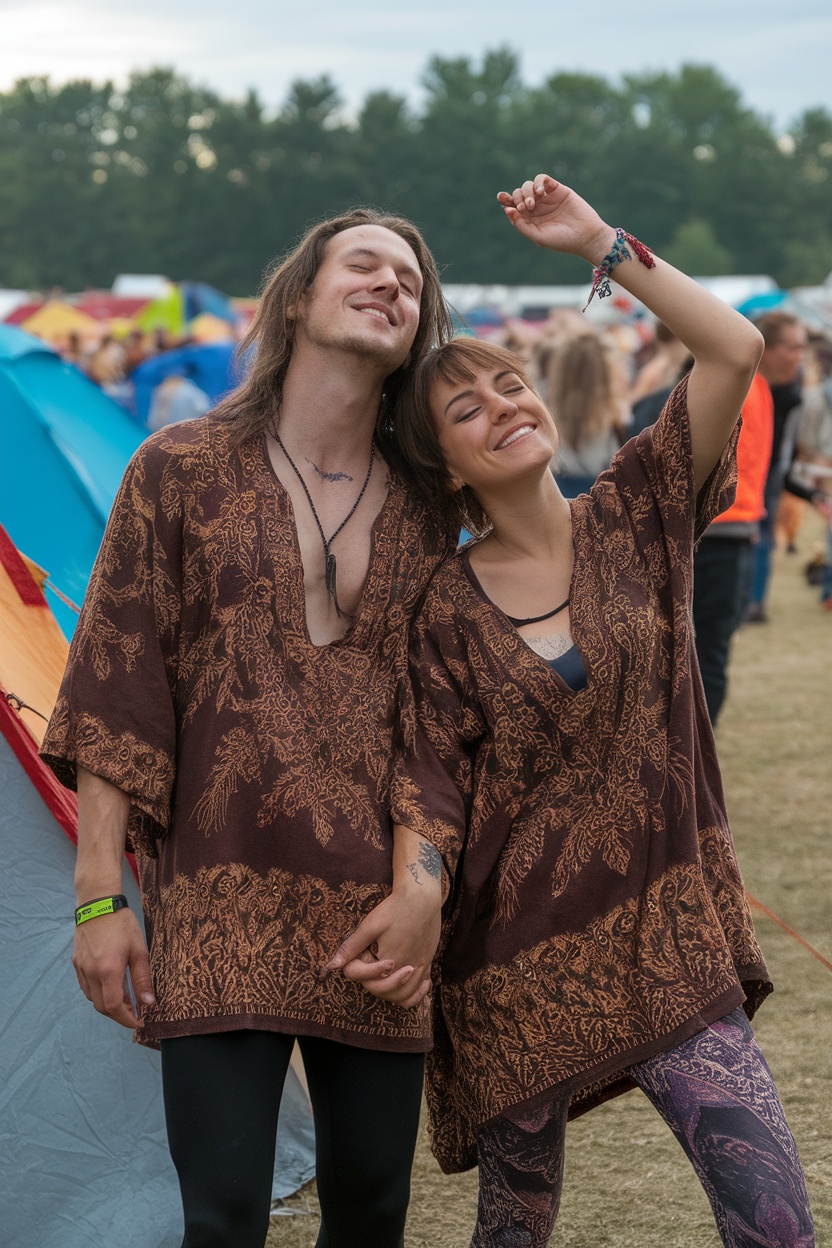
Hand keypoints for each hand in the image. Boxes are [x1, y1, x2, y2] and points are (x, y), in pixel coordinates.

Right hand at [73, 908, 154, 1028]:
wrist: (97, 903)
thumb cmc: (121, 924)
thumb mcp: (138, 950)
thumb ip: (142, 979)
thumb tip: (149, 1003)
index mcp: (108, 971)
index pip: (113, 1007)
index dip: (126, 1019)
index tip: (139, 1022)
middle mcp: (91, 973)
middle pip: (101, 1007)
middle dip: (118, 1014)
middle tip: (134, 1012)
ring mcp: (81, 969)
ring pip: (92, 998)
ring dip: (107, 1004)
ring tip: (124, 999)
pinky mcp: (76, 962)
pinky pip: (86, 986)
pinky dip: (98, 993)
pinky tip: (109, 985)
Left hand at [326, 886, 441, 1008]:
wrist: (422, 894)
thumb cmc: (395, 907)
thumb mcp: (370, 925)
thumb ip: (352, 948)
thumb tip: (331, 966)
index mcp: (391, 962)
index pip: (371, 984)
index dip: (362, 972)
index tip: (366, 954)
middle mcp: (408, 968)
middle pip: (388, 994)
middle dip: (376, 985)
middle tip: (373, 968)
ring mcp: (421, 965)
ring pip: (407, 996)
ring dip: (394, 993)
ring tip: (387, 980)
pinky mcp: (428, 959)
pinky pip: (422, 987)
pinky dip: (415, 992)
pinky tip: (409, 981)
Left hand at [497, 173, 613, 263]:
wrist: (585, 236)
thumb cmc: (562, 241)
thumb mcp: (538, 236)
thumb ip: (521, 224)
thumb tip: (507, 209)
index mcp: (529, 220)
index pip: (512, 206)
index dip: (505, 200)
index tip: (502, 198)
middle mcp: (536, 208)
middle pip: (518, 194)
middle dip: (517, 198)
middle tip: (525, 208)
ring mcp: (546, 198)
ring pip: (528, 185)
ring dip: (527, 191)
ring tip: (533, 204)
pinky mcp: (557, 189)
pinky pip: (542, 178)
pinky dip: (538, 183)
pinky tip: (541, 193)